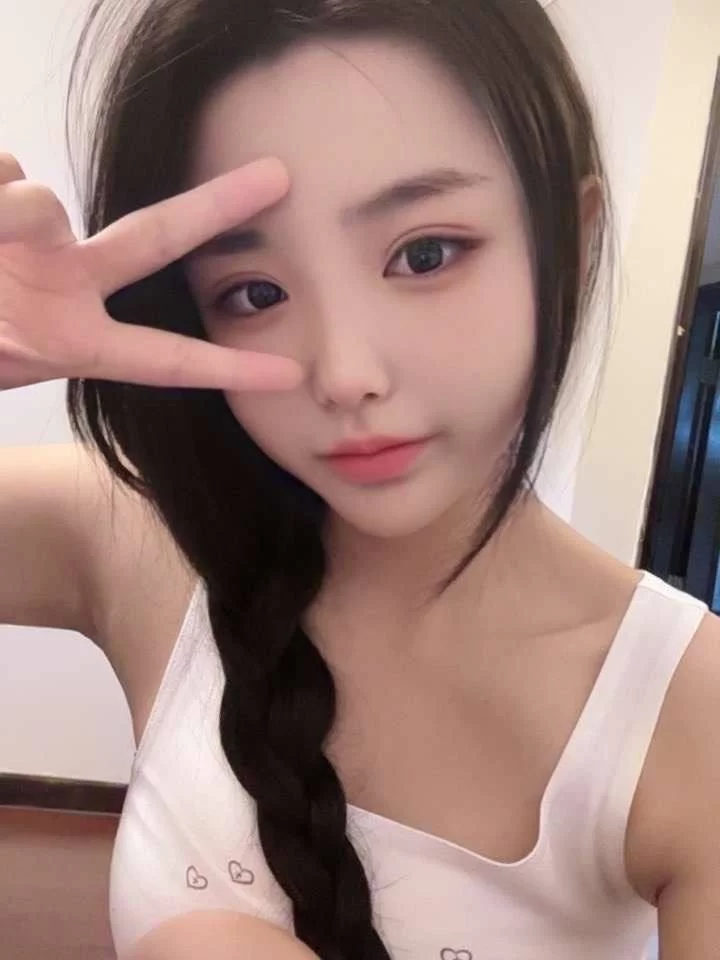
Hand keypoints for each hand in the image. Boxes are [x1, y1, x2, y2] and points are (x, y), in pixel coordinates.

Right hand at [0, 153, 301, 390]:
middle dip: (213, 207)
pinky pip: (0, 170)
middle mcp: (64, 284)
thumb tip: (25, 197)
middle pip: (150, 239)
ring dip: (9, 214)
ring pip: (36, 200)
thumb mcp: (1, 360)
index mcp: (75, 342)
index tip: (291, 374)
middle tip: (279, 174)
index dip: (225, 367)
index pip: (163, 357)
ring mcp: (27, 240)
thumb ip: (19, 319)